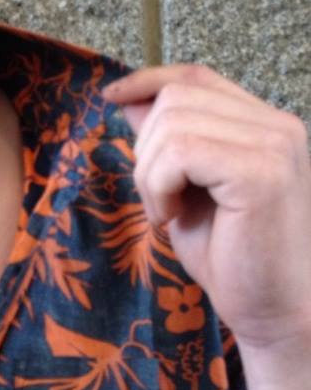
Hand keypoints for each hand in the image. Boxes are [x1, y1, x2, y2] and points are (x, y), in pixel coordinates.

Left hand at [103, 65, 310, 356]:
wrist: (274, 312)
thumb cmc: (230, 255)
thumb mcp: (184, 186)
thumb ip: (165, 140)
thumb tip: (127, 97)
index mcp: (265, 125)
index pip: (197, 76)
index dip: (149, 80)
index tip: (111, 97)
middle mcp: (278, 125)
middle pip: (176, 97)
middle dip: (146, 149)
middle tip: (159, 201)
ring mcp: (276, 144)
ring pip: (172, 124)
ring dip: (150, 174)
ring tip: (167, 213)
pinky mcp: (263, 171)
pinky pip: (180, 151)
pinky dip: (159, 185)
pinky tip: (173, 218)